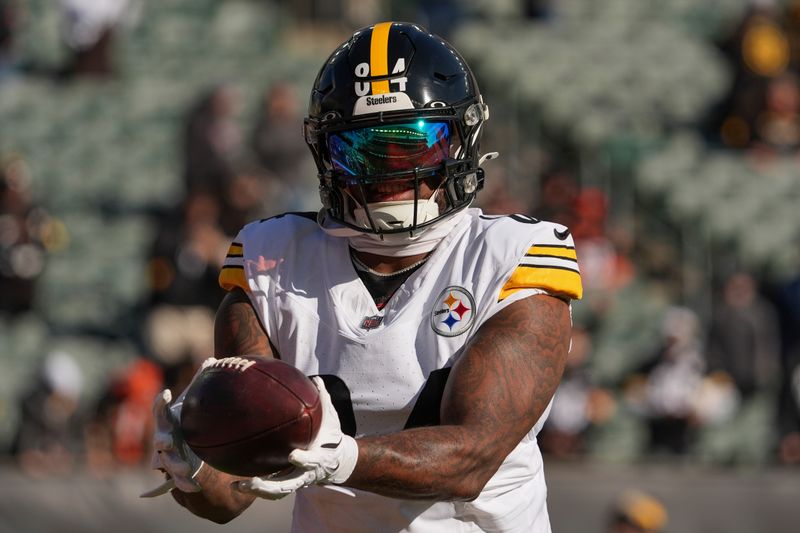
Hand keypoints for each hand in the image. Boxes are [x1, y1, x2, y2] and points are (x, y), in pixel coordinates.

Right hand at [140, 357, 216, 497]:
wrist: (190, 441)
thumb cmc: (190, 418)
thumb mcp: (195, 401)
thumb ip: (201, 381)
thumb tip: (212, 359)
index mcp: (168, 420)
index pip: (160, 410)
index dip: (160, 402)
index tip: (166, 393)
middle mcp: (165, 439)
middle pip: (159, 440)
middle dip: (162, 441)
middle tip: (168, 442)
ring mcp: (169, 457)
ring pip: (166, 464)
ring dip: (175, 466)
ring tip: (186, 468)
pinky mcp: (177, 471)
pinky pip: (178, 481)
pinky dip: (185, 484)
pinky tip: (195, 487)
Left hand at [232, 377, 357, 499]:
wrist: (336, 462)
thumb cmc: (331, 436)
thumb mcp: (331, 419)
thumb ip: (324, 400)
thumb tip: (316, 379)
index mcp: (318, 458)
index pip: (312, 461)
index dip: (303, 460)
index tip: (292, 455)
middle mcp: (306, 474)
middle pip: (288, 485)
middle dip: (270, 485)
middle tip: (253, 481)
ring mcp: (296, 481)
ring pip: (276, 492)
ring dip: (257, 491)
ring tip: (237, 486)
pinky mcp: (288, 483)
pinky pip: (270, 490)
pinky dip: (255, 489)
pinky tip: (235, 484)